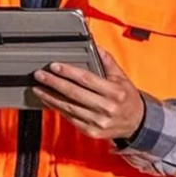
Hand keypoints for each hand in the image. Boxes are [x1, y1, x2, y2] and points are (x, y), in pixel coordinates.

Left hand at [32, 50, 147, 140]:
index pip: (87, 79)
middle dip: (54, 83)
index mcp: (114, 92)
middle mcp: (106, 108)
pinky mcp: (91, 131)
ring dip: (51, 97)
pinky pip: (71, 119)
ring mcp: (98, 122)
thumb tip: (94, 44)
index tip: (54, 66)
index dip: (68, 72)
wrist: (136, 123)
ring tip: (39, 88)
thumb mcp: (121, 77)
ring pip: (69, 108)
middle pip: (74, 94)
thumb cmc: (127, 97)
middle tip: (40, 75)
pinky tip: (50, 101)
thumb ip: (107, 60)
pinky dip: (58, 109)